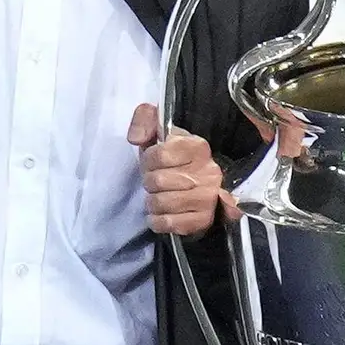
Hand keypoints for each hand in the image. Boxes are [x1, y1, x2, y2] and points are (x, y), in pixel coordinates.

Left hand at [131, 102, 233, 237]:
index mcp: (197, 146)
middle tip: (155, 181)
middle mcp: (209, 171)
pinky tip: (161, 213)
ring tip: (158, 195)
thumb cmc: (170, 157)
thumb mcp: (157, 130)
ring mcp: (208, 198)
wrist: (193, 184)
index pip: (160, 155)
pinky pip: (169, 223)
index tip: (152, 162)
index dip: (148, 160)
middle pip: (158, 181)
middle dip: (149, 182)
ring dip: (152, 201)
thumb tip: (135, 138)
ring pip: (161, 203)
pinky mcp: (204, 220)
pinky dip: (158, 220)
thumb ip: (144, 120)